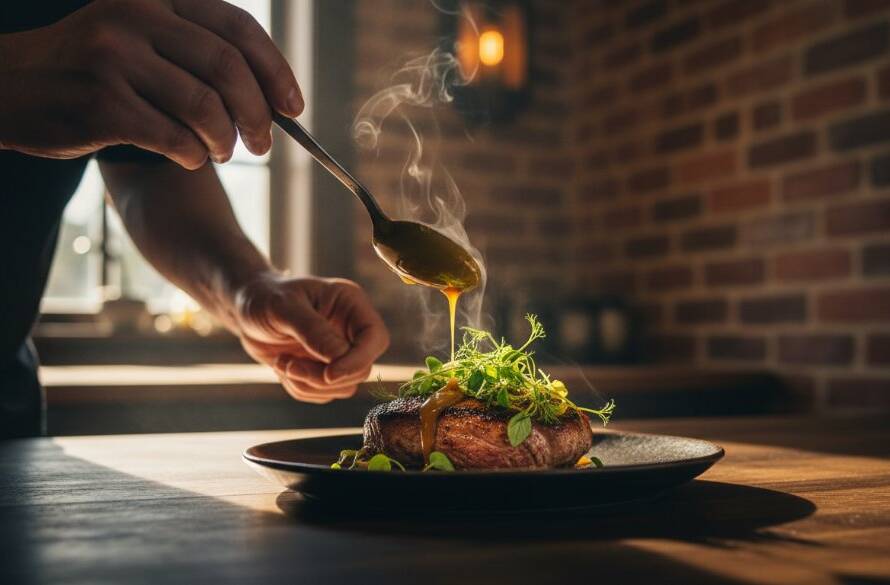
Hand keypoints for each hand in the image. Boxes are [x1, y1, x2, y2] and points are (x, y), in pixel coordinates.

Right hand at [0, 0, 301, 167]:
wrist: (11, 86)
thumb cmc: (90, 69)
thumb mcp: (139, 36)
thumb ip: (196, 51)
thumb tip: (271, 95)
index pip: (238, 27)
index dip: (275, 70)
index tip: (293, 106)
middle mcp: (135, 18)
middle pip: (229, 68)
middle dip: (258, 114)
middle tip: (264, 142)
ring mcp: (115, 59)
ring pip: (206, 107)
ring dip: (226, 140)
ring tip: (222, 152)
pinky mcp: (102, 105)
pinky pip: (174, 138)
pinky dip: (193, 156)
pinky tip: (189, 158)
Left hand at [233, 275, 389, 403]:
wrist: (247, 308)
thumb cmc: (264, 298)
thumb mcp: (283, 308)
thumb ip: (312, 331)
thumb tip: (339, 358)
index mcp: (350, 304)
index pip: (375, 338)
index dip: (358, 361)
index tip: (328, 375)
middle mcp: (351, 328)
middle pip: (361, 369)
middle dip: (322, 377)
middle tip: (288, 366)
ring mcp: (340, 351)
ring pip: (343, 387)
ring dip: (309, 384)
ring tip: (281, 363)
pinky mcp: (325, 369)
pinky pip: (324, 394)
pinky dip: (300, 388)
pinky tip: (282, 366)